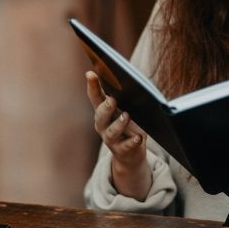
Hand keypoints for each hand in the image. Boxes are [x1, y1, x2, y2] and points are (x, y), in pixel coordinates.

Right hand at [86, 71, 151, 198]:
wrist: (130, 154)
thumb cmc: (128, 124)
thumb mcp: (126, 108)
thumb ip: (124, 96)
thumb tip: (130, 80)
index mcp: (102, 110)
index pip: (95, 96)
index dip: (92, 85)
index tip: (90, 73)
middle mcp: (102, 125)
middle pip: (100, 115)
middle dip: (105, 107)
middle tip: (112, 100)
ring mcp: (110, 139)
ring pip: (111, 132)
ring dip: (118, 123)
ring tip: (126, 115)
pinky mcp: (122, 151)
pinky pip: (126, 147)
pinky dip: (131, 142)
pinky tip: (138, 137)